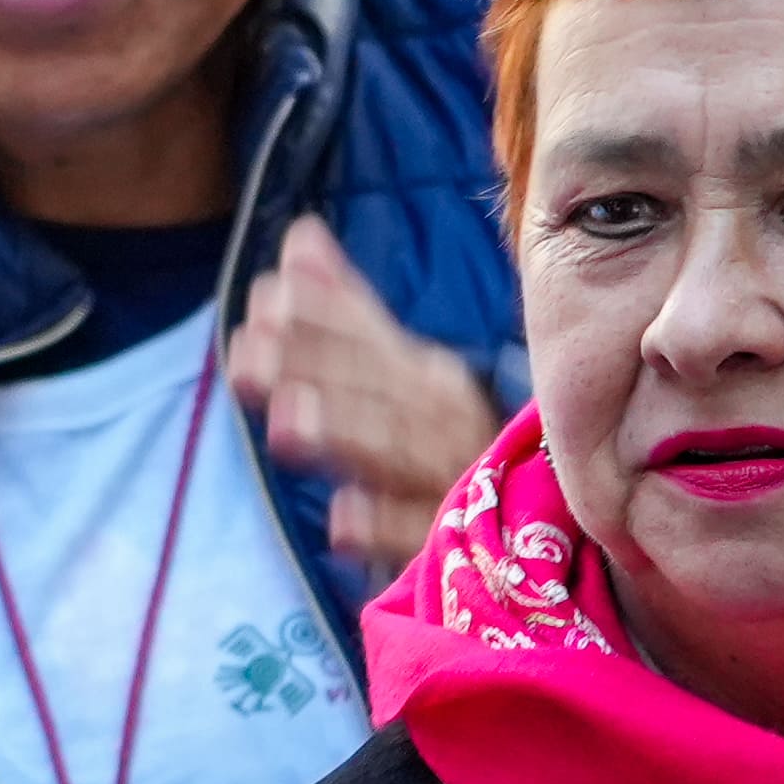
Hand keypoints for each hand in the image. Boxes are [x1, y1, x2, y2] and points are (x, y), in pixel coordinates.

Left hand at [225, 216, 508, 568]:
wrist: (537, 517)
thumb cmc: (443, 438)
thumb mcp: (400, 371)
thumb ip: (346, 309)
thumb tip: (298, 238)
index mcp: (427, 376)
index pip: (369, 337)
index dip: (320, 317)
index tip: (261, 298)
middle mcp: (442, 420)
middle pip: (376, 391)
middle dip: (316, 371)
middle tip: (246, 359)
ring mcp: (452, 479)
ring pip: (397, 454)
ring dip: (344, 436)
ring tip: (284, 425)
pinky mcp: (455, 546)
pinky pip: (421, 535)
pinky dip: (385, 528)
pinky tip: (341, 523)